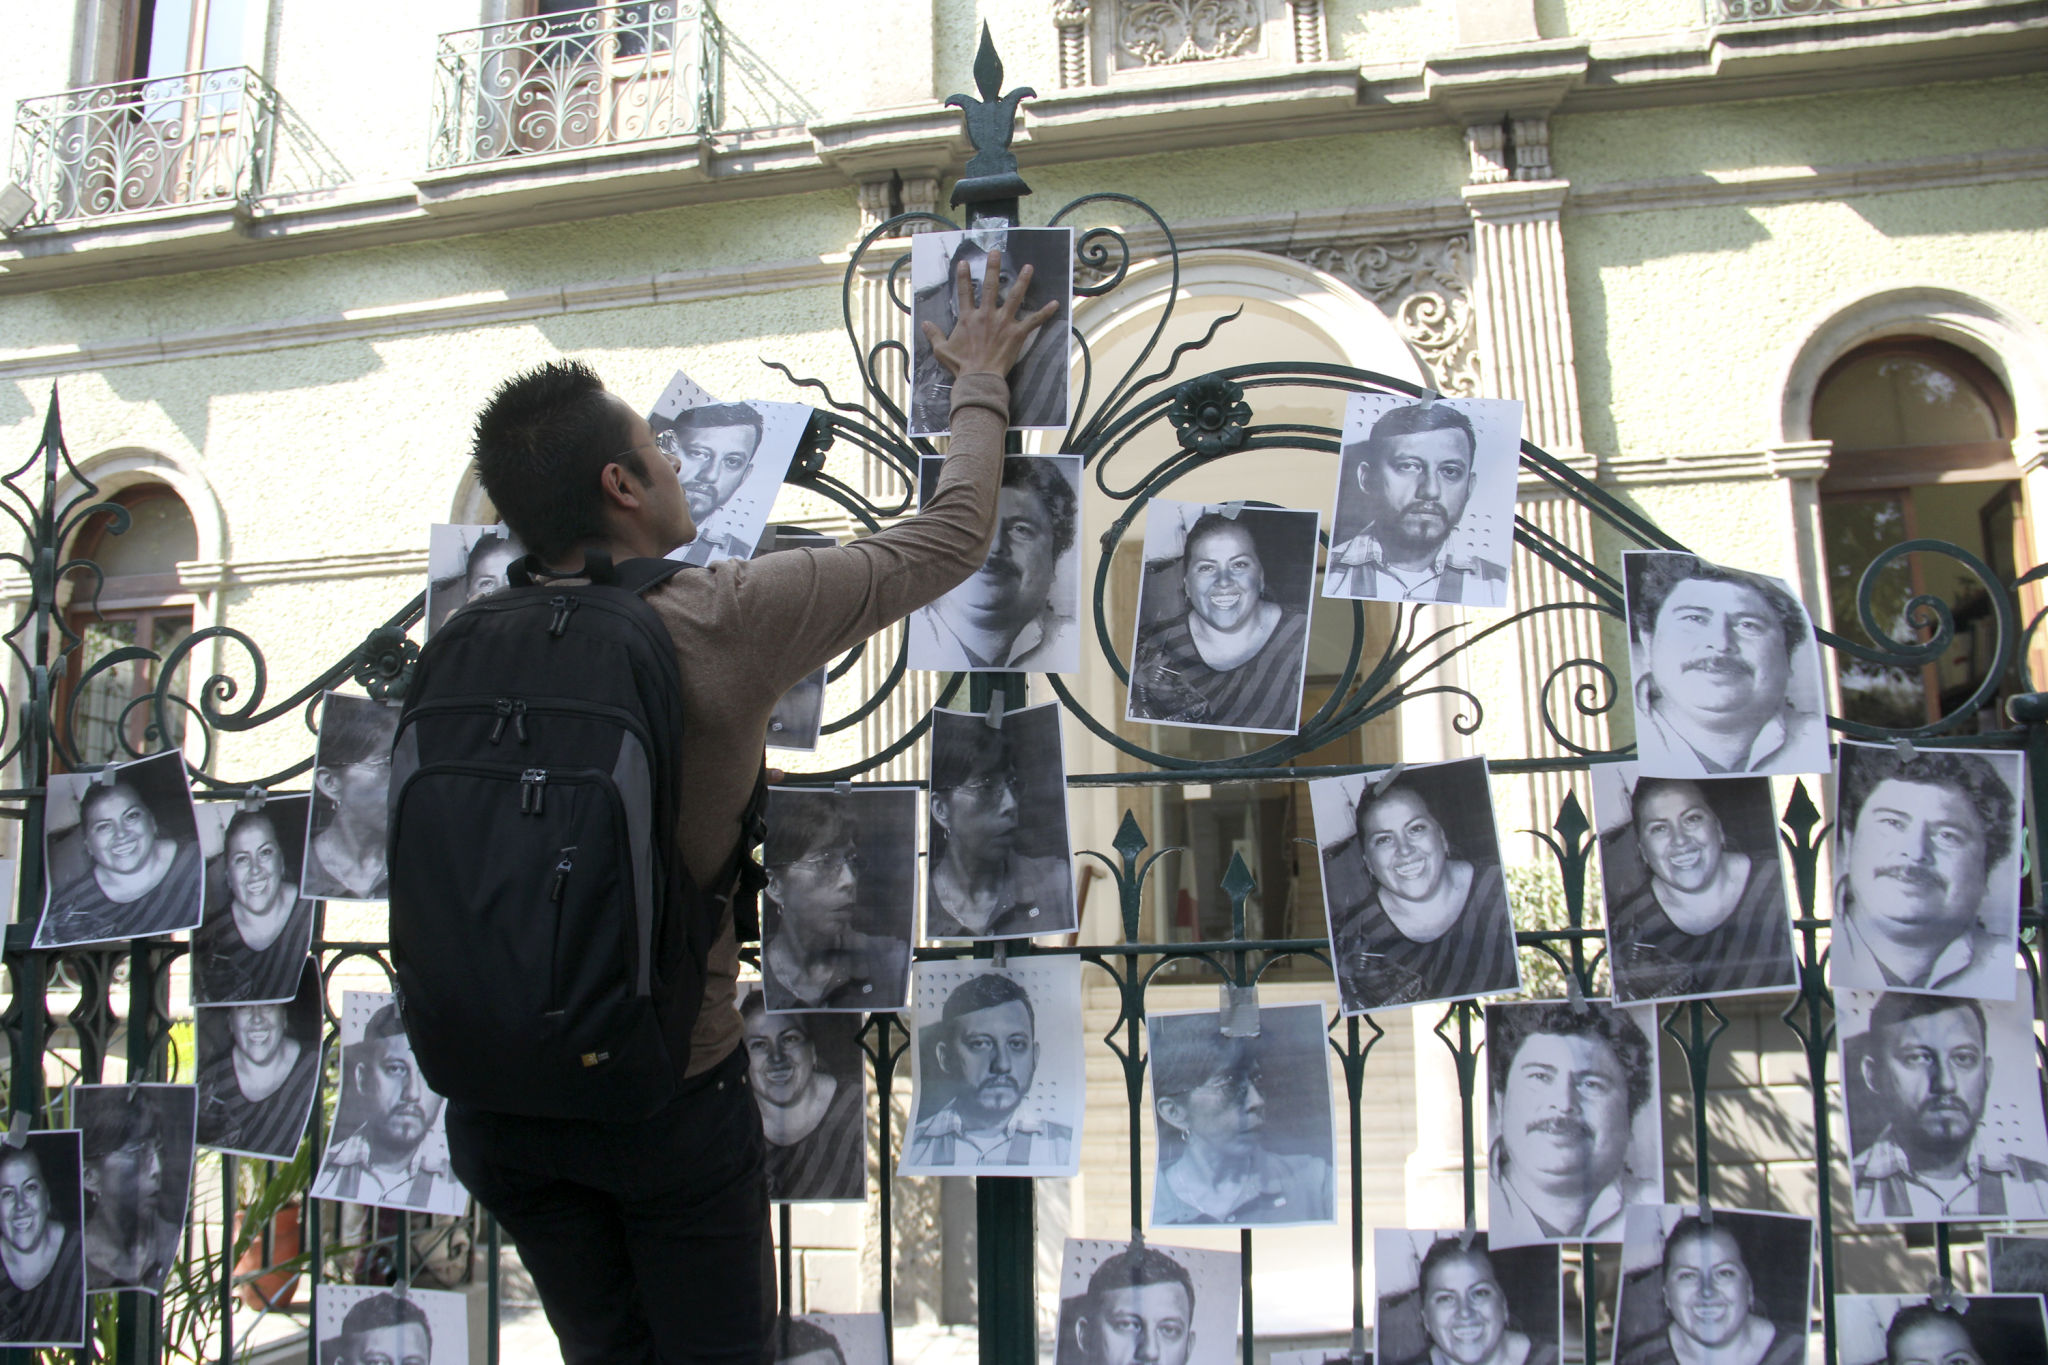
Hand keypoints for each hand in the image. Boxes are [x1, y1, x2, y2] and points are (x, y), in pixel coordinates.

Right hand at [923, 247, 1061, 382]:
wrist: (978, 379)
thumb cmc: (961, 366)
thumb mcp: (942, 350)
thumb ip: (933, 335)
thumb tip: (923, 323)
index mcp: (968, 318)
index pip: (964, 292)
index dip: (963, 277)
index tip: (963, 263)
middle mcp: (986, 315)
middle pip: (990, 286)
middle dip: (992, 267)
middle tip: (995, 252)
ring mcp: (1003, 323)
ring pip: (1014, 297)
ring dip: (1022, 281)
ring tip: (1029, 267)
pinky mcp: (1017, 333)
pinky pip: (1033, 321)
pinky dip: (1045, 313)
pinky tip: (1056, 303)